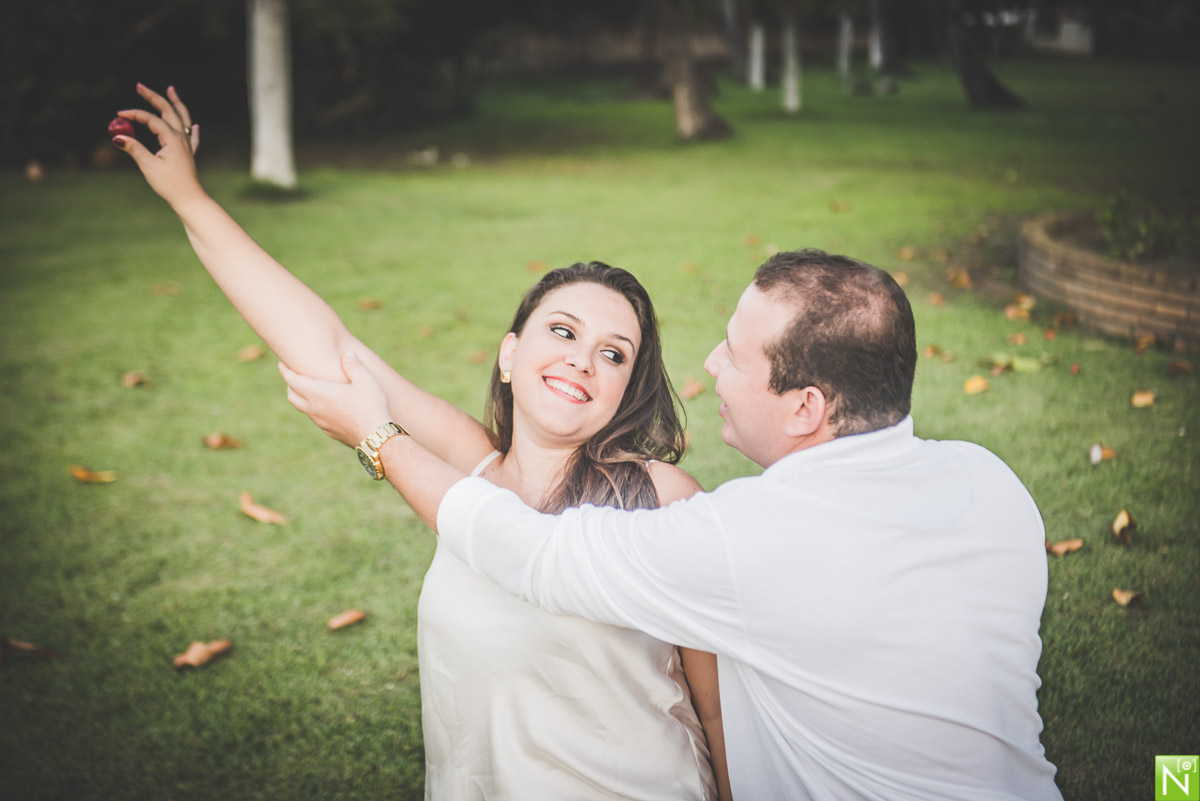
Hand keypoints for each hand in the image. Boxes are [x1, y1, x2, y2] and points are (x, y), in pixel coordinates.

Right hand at [113, 83, 204, 208]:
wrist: (190, 199)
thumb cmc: (169, 184)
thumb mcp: (148, 165)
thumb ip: (134, 148)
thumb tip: (117, 136)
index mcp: (172, 138)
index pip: (151, 119)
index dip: (134, 114)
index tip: (118, 115)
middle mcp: (182, 138)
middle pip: (168, 111)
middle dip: (154, 97)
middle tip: (140, 86)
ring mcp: (187, 146)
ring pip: (182, 119)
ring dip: (175, 103)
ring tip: (171, 90)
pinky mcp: (189, 155)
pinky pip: (192, 137)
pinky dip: (191, 129)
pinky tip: (195, 126)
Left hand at [279, 352, 392, 447]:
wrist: (375, 436)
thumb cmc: (370, 406)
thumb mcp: (365, 379)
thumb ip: (354, 365)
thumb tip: (347, 355)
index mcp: (318, 393)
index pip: (293, 381)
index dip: (285, 371)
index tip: (281, 365)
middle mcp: (314, 409)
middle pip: (292, 396)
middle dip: (290, 385)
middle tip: (293, 377)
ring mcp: (321, 423)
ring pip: (304, 409)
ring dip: (302, 399)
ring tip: (309, 392)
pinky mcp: (330, 432)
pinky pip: (317, 419)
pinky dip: (315, 411)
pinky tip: (327, 408)